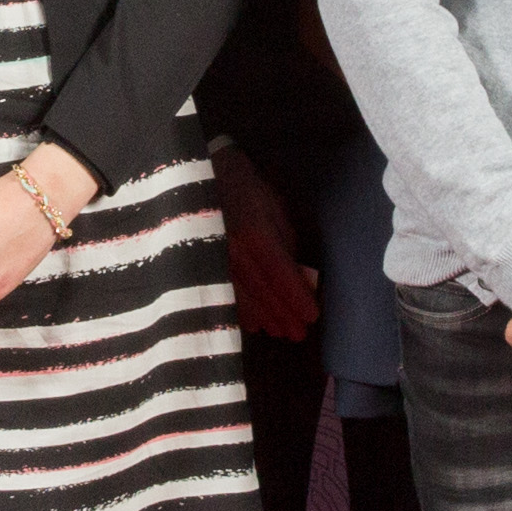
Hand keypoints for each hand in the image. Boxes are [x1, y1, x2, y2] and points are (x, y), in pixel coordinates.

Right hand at [216, 152, 318, 342]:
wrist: (200, 176)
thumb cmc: (246, 189)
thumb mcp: (273, 208)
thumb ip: (286, 242)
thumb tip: (300, 276)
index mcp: (254, 232)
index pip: (280, 272)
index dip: (296, 296)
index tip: (312, 316)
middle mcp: (232, 249)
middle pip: (262, 290)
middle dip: (283, 314)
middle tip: (299, 334)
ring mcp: (212, 259)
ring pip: (241, 297)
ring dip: (263, 317)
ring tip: (278, 331)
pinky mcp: (199, 264)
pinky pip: (220, 293)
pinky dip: (238, 310)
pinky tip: (252, 323)